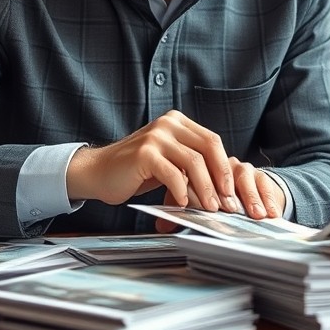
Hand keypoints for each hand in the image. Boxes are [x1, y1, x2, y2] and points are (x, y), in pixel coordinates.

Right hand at [66, 110, 232, 209]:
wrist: (98, 172)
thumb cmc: (135, 170)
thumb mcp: (168, 161)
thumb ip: (191, 165)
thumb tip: (222, 189)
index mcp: (177, 122)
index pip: (212, 141)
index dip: (225, 167)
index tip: (232, 191)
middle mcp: (168, 124)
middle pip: (208, 148)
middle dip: (220, 178)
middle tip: (226, 202)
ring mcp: (155, 136)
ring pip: (194, 162)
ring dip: (205, 189)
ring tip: (208, 208)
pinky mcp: (144, 154)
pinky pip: (173, 174)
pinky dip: (182, 192)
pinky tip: (183, 204)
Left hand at [153, 156, 285, 232]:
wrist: (235, 193)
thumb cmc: (208, 198)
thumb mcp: (191, 202)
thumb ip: (177, 210)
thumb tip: (161, 226)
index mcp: (199, 166)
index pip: (198, 172)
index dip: (203, 189)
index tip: (207, 207)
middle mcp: (219, 164)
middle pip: (222, 171)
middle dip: (227, 192)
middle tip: (228, 210)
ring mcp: (239, 168)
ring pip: (244, 176)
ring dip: (250, 196)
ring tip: (255, 214)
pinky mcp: (259, 175)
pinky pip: (265, 183)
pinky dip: (268, 198)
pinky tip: (271, 212)